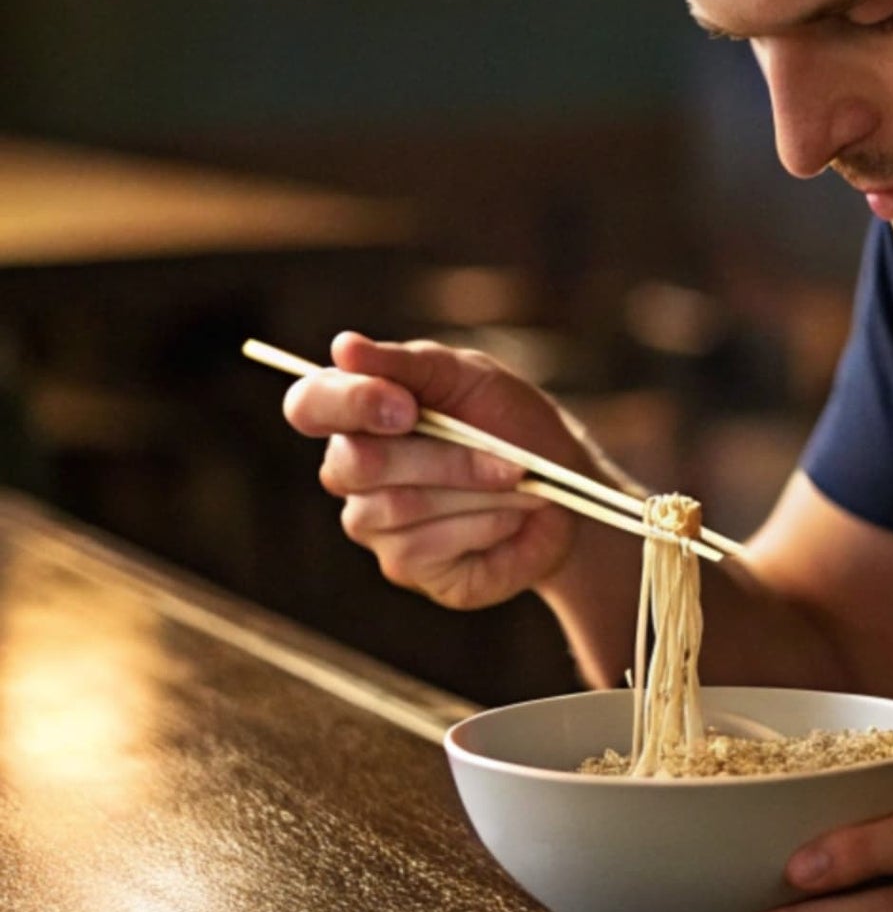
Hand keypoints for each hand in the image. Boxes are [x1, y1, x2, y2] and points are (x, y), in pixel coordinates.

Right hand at [282, 329, 586, 610]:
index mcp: (360, 411)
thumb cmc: (511, 423)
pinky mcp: (403, 564)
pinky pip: (423, 544)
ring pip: (399, 505)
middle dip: (446, 458)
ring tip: (521, 485)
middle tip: (512, 459)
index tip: (407, 408)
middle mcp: (351, 468)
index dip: (350, 404)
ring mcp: (371, 521)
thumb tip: (343, 347)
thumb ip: (409, 363)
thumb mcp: (471, 377)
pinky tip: (509, 518)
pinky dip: (482, 523)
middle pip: (358, 463)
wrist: (564, 488)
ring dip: (477, 490)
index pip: (310, 405)